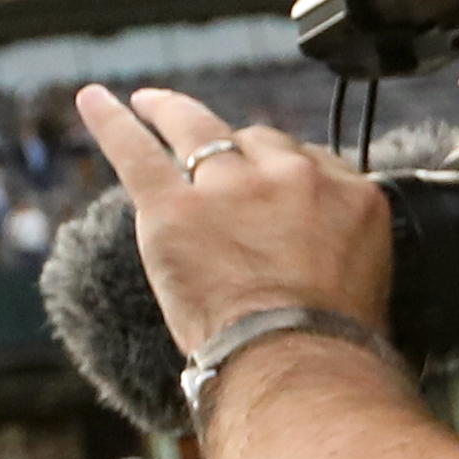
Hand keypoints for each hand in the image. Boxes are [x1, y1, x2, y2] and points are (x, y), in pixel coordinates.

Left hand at [70, 84, 390, 356]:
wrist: (298, 358)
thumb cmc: (330, 339)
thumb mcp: (366, 273)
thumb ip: (335, 237)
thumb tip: (314, 243)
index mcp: (348, 193)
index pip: (306, 160)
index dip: (278, 170)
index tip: (264, 180)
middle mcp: (292, 176)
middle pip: (255, 140)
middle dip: (232, 145)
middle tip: (205, 143)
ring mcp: (230, 186)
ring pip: (197, 130)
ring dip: (170, 112)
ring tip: (148, 102)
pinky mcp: (174, 206)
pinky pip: (135, 151)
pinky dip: (108, 122)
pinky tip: (92, 100)